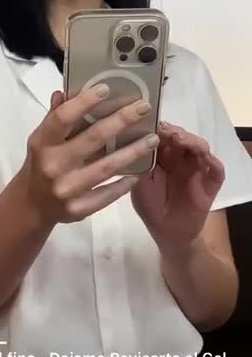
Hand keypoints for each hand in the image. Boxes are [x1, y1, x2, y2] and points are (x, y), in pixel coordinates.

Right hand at [19, 85, 159, 224]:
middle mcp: (53, 165)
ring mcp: (66, 190)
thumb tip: (65, 91)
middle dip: (121, 120)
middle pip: (93, 139)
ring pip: (106, 167)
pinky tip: (140, 171)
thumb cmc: (41, 162)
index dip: (84, 102)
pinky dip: (125, 183)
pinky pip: (107, 195)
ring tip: (153, 138)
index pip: (63, 118)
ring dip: (133, 151)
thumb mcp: (41, 138)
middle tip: (143, 107)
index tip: (106, 89)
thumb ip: (55, 116)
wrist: (31, 205)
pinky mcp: (78, 210)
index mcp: (42, 142)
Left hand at [131, 122, 224, 252]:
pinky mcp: (210, 183)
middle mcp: (181, 158)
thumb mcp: (139, 182)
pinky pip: (216, 170)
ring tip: (180, 140)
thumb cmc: (150, 205)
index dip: (160, 129)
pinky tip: (204, 158)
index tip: (153, 125)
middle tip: (167, 131)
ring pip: (200, 147)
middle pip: (182, 137)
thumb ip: (142, 162)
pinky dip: (212, 161)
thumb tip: (141, 138)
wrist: (166, 232)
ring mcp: (197, 169)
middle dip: (175, 132)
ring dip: (192, 141)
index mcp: (163, 155)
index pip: (164, 135)